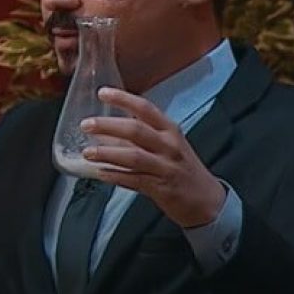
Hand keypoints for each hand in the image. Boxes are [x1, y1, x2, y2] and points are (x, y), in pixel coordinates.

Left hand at [81, 86, 225, 227]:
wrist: (206, 200)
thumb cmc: (183, 170)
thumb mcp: (166, 147)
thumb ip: (138, 138)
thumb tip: (105, 132)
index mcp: (170, 130)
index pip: (145, 108)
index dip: (123, 99)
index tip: (103, 92)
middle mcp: (169, 145)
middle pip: (136, 130)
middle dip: (108, 126)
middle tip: (86, 125)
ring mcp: (165, 167)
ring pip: (133, 156)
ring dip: (107, 153)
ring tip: (87, 152)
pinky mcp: (161, 188)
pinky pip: (133, 180)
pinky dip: (115, 176)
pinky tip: (100, 174)